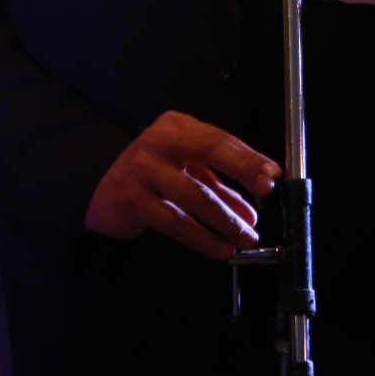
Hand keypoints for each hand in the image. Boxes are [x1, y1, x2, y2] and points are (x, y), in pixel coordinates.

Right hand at [84, 110, 280, 258]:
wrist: (100, 191)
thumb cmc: (151, 175)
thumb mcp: (186, 170)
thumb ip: (220, 185)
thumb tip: (251, 211)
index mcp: (177, 127)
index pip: (220, 138)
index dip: (249, 157)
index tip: (273, 174)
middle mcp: (160, 141)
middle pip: (209, 151)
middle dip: (243, 171)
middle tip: (266, 192)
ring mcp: (144, 169)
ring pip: (195, 194)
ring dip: (226, 219)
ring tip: (246, 236)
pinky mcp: (133, 200)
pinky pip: (175, 222)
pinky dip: (202, 238)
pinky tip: (220, 248)